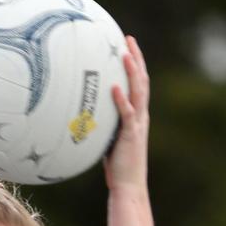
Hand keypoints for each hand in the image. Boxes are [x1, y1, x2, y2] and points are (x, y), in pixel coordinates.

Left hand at [104, 35, 149, 190]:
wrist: (129, 187)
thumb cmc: (117, 168)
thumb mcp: (109, 140)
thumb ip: (103, 125)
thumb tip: (83, 115)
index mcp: (138, 116)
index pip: (139, 85)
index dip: (136, 64)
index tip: (128, 46)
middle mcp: (141, 116)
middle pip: (142, 81)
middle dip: (137, 58)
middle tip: (128, 38)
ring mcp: (138, 125)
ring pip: (138, 92)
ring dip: (132, 72)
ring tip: (125, 53)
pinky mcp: (131, 136)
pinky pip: (127, 114)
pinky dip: (121, 100)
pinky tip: (114, 87)